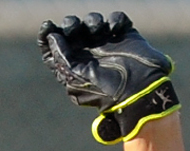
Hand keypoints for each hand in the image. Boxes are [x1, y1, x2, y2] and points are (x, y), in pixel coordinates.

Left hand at [38, 12, 173, 118]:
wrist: (142, 91)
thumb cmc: (108, 91)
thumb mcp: (78, 77)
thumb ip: (62, 56)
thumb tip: (51, 36)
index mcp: (74, 66)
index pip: (55, 49)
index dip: (48, 37)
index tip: (48, 27)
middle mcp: (89, 54)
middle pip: (71, 30)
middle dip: (70, 24)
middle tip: (74, 29)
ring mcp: (107, 45)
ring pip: (92, 21)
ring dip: (92, 21)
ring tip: (99, 30)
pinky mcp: (125, 37)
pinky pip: (116, 19)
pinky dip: (115, 20)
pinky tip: (116, 31)